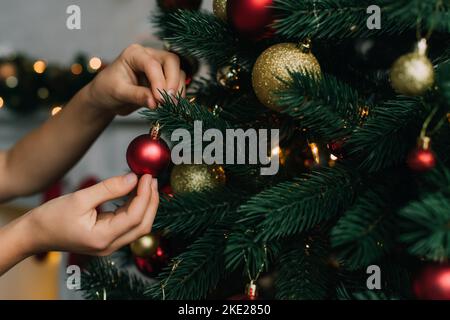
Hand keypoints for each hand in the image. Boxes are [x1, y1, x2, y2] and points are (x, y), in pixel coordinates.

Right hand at [24, 173, 158, 255]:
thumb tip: (134, 178)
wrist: (34, 234)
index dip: (145, 195)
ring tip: (146, 183)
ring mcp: (110, 245)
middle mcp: (110, 246)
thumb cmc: (52, 217)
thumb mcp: (80, 198)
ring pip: (138, 226)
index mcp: (103, 238)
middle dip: (151, 201)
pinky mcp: (108, 239)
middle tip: (151, 179)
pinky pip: (129, 225)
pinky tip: (135, 193)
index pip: (135, 217)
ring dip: (146, 205)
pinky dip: (136, 209)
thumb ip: (109, 188)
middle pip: (143, 225)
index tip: (147, 176)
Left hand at [86, 44, 185, 115]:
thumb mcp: (118, 92)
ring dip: (178, 89)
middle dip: (173, 81)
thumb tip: (154, 102)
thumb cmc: (107, 89)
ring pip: (178, 72)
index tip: (160, 100)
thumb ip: (136, 95)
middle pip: (171, 61)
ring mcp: (159, 66)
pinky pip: (178, 83)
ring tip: (170, 106)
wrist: (107, 97)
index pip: (152, 64)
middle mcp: (149, 56)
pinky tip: (173, 105)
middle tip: (170, 101)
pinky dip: (178, 94)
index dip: (159, 81)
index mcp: (134, 54)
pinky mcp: (164, 78)